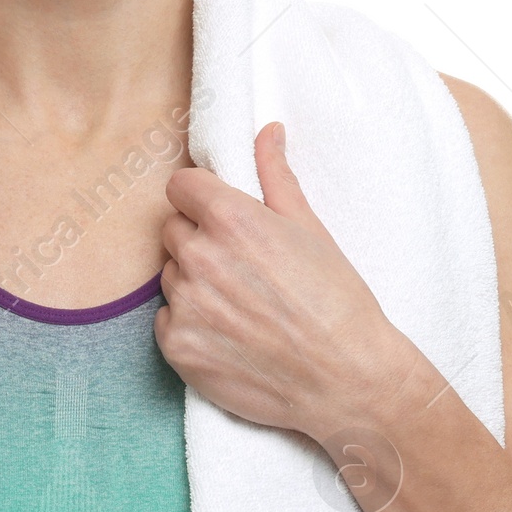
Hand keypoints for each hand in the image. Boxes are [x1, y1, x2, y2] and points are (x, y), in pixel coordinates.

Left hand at [152, 122, 420, 442]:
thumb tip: (266, 132)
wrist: (345, 379)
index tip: (218, 214)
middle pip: (173, 230)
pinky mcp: (176, 346)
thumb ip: (276, 176)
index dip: (200, 198)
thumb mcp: (311, 228)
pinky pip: (166, 320)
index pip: (180, 186)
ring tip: (241, 304)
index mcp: (230, 219)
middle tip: (240, 266)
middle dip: (198, 240)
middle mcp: (199, 256)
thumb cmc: (336, 302)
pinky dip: (189, 325)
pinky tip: (228, 334)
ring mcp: (184, 304)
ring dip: (194, 283)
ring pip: (171, 275)